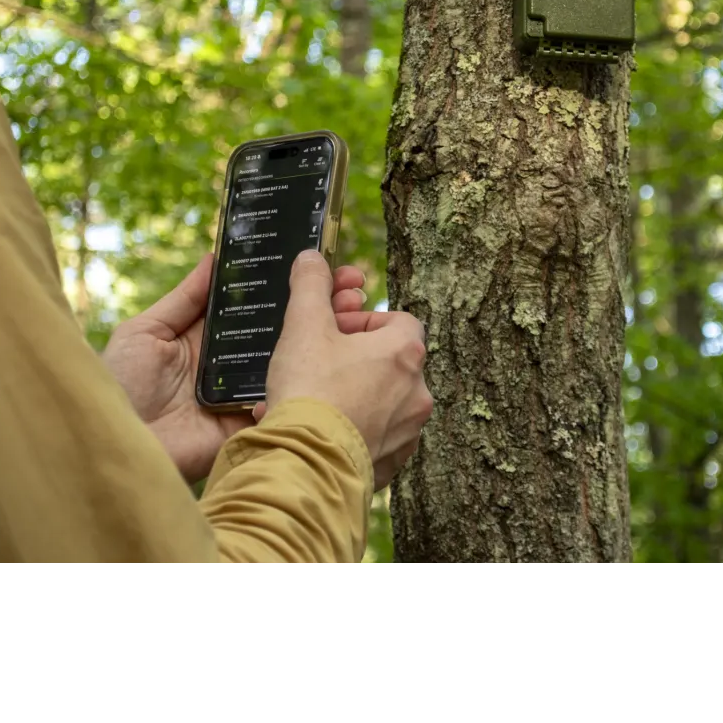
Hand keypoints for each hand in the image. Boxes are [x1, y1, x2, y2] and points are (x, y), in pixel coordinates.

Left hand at [103, 253, 369, 483]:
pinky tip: (339, 354)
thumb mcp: (144, 331)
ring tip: (357, 313)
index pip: (259, 305)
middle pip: (286, 330)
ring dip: (327, 338)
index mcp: (210, 337)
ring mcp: (247, 392)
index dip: (288, 285)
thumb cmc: (121, 384)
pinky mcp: (254, 419)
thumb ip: (184, 298)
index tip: (321, 263)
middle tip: (354, 286)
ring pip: (295, 360)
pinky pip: (286, 395)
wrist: (119, 443)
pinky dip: (313, 377)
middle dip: (322, 307)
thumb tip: (215, 258)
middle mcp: (235, 363)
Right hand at [266, 249, 434, 488]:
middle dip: (352, 359)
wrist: (307, 465)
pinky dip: (348, 431)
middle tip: (315, 364)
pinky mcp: (391, 465)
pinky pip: (372, 438)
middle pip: (389, 363)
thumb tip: (312, 258)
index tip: (333, 331)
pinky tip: (314, 431)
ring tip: (308, 400)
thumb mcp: (304, 325)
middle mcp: (418, 393)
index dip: (363, 321)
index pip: (398, 321)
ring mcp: (408, 432)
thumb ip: (311, 285)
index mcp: (406, 353)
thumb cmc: (311, 390)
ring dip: (349, 396)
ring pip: (379, 402)